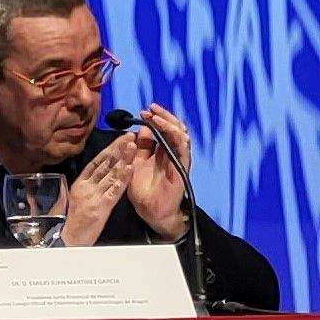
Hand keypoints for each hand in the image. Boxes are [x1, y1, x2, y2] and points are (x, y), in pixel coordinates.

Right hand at [62, 131, 140, 247]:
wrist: (66, 239)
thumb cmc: (67, 223)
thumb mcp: (68, 201)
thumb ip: (78, 188)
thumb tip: (81, 177)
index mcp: (78, 184)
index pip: (95, 162)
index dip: (109, 150)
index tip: (120, 139)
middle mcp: (86, 187)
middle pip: (105, 164)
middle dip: (119, 149)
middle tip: (131, 136)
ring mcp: (94, 196)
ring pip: (111, 174)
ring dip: (123, 159)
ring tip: (134, 146)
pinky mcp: (101, 207)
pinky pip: (114, 190)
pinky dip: (123, 179)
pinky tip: (130, 168)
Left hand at [126, 104, 193, 237]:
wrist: (150, 211)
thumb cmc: (143, 190)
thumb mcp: (135, 164)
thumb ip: (139, 148)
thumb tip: (140, 128)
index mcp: (160, 152)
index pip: (161, 130)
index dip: (154, 119)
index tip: (143, 111)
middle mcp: (171, 153)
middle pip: (173, 128)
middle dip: (163, 116)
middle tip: (151, 108)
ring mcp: (178, 159)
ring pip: (180, 135)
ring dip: (169, 124)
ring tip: (157, 117)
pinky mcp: (182, 168)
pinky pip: (183, 150)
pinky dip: (177, 138)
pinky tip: (169, 130)